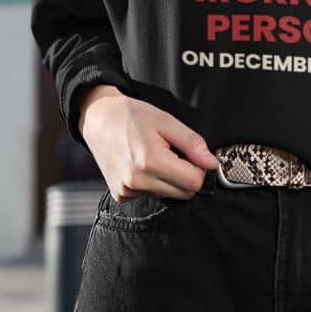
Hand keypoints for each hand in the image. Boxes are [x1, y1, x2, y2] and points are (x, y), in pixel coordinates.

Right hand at [78, 85, 218, 202]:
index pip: (194, 182)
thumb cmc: (133, 115)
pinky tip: (141, 164)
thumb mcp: (166, 121)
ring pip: (168, 195)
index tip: (189, 152)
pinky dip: (153, 182)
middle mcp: (137, 181)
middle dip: (186, 175)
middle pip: (183, 194)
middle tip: (173, 152)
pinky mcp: (120, 196)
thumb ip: (192, 143)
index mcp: (150, 161)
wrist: (98, 118)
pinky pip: (150, 195)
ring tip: (154, 155)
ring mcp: (126, 191)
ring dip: (169, 179)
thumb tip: (212, 164)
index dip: (198, 167)